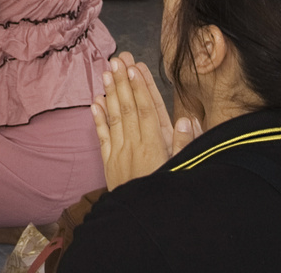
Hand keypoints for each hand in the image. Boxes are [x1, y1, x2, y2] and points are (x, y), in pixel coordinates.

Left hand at [91, 51, 197, 188]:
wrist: (141, 222)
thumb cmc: (164, 194)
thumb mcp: (181, 171)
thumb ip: (183, 146)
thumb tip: (185, 120)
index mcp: (154, 146)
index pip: (147, 110)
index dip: (139, 88)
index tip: (134, 68)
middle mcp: (135, 146)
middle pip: (128, 108)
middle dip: (123, 82)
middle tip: (117, 59)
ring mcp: (120, 154)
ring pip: (114, 118)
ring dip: (110, 94)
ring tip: (106, 73)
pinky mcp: (109, 164)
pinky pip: (103, 137)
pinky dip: (98, 119)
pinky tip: (95, 102)